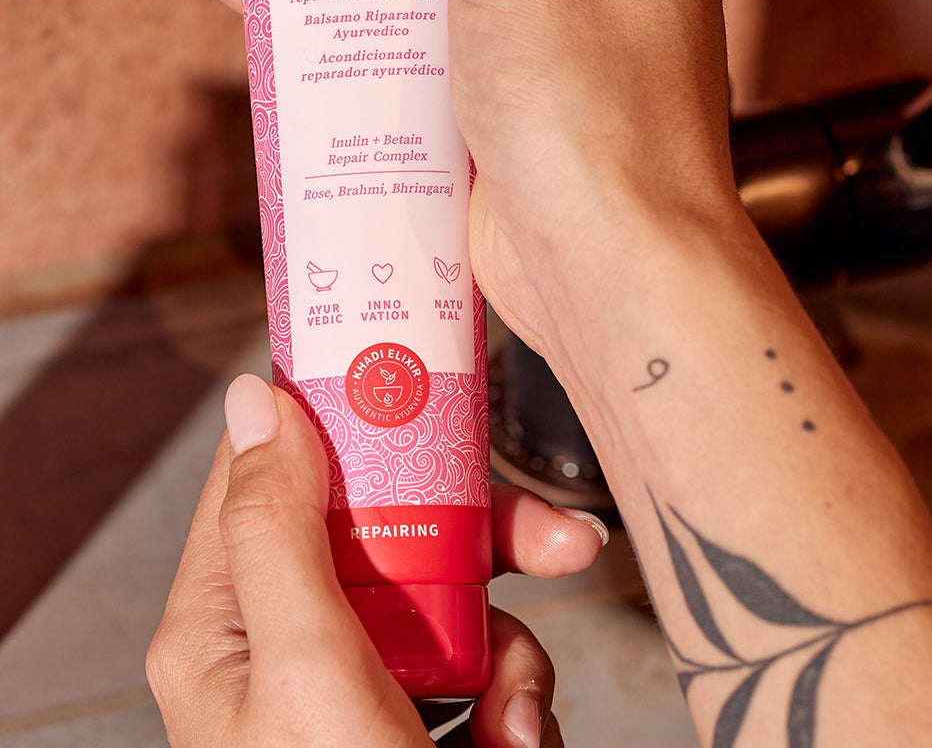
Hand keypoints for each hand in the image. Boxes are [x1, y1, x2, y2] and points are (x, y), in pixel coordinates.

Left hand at [147, 375, 605, 747]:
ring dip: (512, 645)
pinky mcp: (418, 727)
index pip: (276, 470)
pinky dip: (518, 703)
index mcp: (227, 619)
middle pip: (386, 526)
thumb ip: (280, 531)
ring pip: (452, 594)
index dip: (344, 412)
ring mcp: (358, 687)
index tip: (419, 371)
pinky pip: (483, 666)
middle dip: (479, 537)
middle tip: (553, 543)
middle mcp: (288, 643)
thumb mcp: (304, 671)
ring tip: (519, 719)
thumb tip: (256, 397)